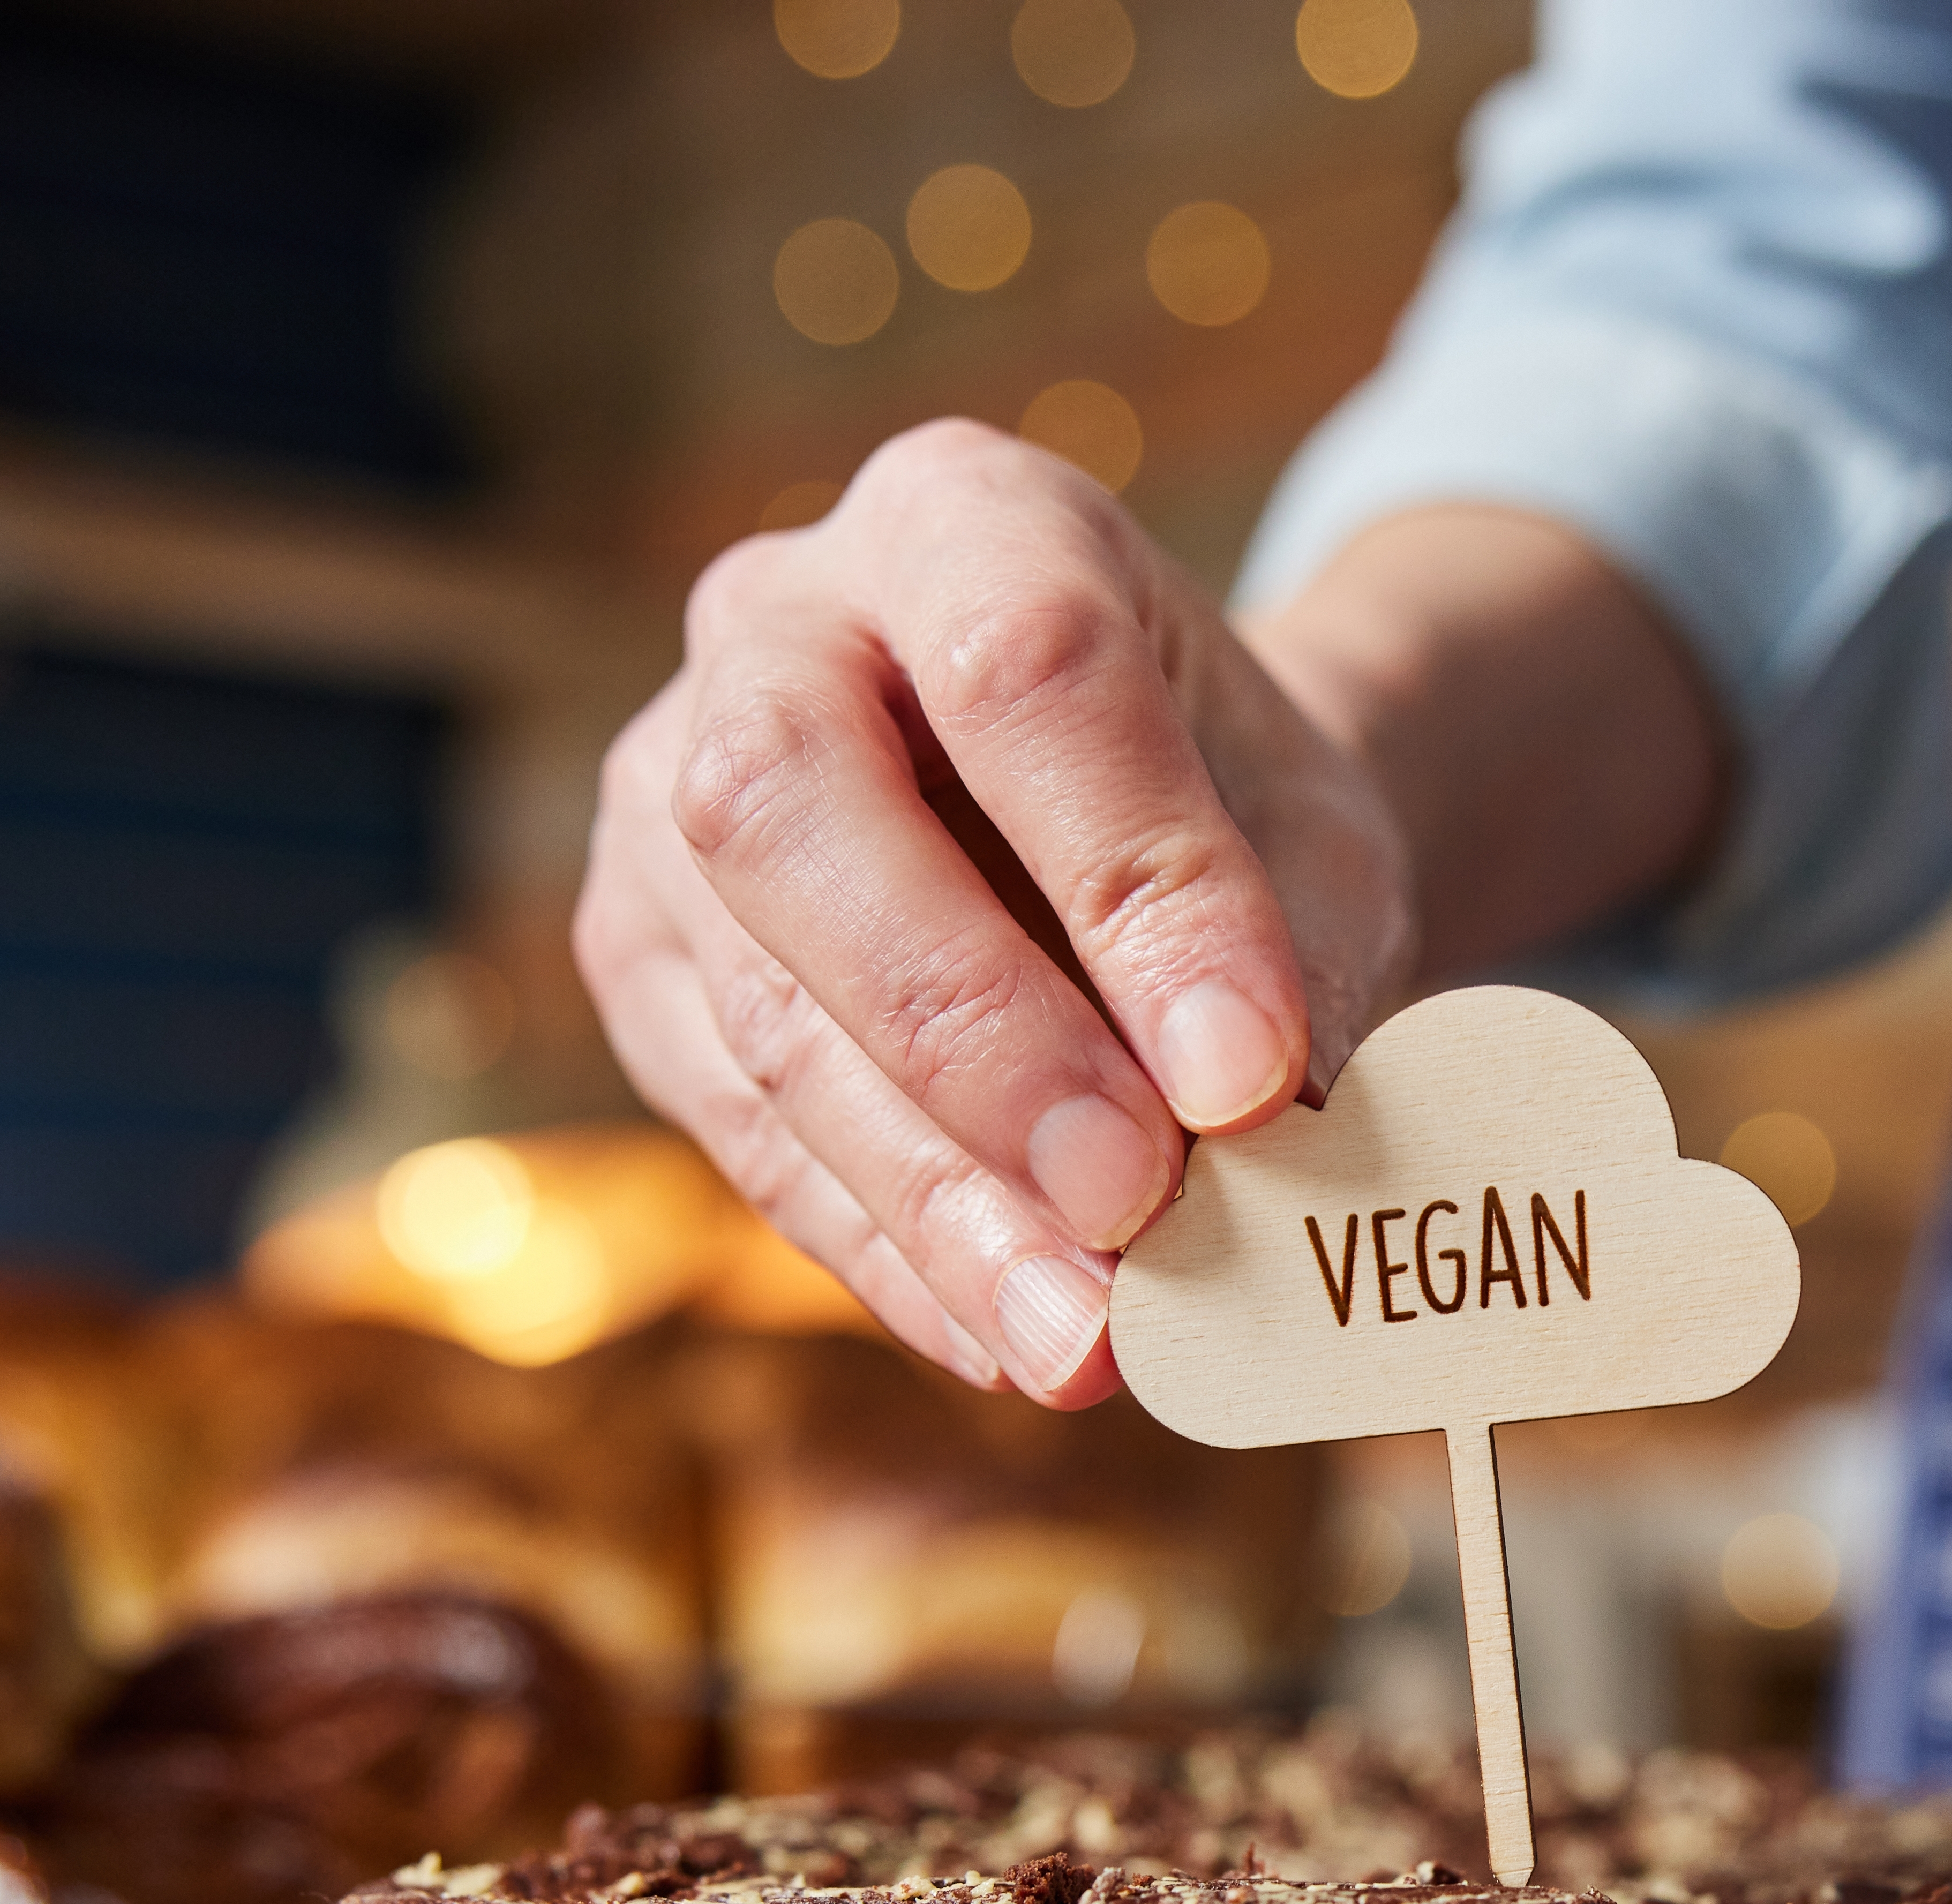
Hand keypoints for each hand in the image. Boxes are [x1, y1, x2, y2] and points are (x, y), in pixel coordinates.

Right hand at [573, 418, 1415, 1401]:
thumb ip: (1295, 967)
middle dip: (973, 1035)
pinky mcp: (640, 959)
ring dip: (930, 1199)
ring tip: (1082, 1339)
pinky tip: (1002, 1335)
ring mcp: (665, 791)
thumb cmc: (1228, 805)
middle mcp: (773, 621)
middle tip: (1131, 1204)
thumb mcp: (1311, 840)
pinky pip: (742, 1126)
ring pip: (760, 1005)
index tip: (1250, 1075)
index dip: (1137, 885)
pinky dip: (886, 1249)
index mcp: (960, 516)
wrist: (1137, 818)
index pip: (1026, 672)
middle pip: (799, 815)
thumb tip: (1268, 1146)